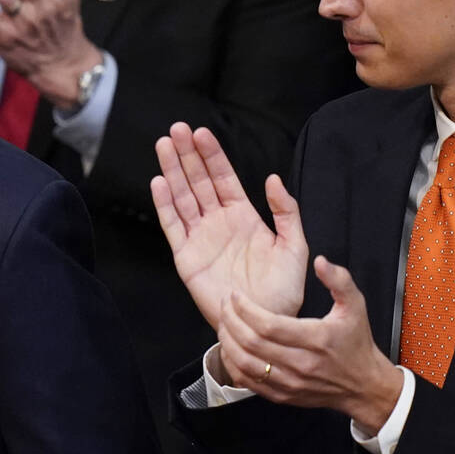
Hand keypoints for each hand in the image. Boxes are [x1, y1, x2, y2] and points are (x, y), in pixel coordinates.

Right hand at [150, 122, 307, 336]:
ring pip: (182, 197)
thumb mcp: (294, 246)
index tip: (201, 133)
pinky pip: (173, 226)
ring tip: (164, 145)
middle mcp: (218, 223)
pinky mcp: (186, 257)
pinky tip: (159, 182)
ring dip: (173, 171)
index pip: (224, 178)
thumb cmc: (283, 290)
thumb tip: (272, 179)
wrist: (265, 324)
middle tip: (177, 129)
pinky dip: (165, 204)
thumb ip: (286, 211)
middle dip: (187, 154)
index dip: (212, 155)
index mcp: (243, 216)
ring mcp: (200, 238)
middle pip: (198, 181)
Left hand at [216, 256, 403, 432]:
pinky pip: (248, 381)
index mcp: (316, 339)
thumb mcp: (355, 306)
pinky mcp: (283, 395)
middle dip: (231, 321)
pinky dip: (233, 364)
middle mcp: (301, 364)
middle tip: (225, 305)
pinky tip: (230, 348)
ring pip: (245, 364)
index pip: (269, 325)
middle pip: (252, 343)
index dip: (245, 309)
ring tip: (224, 323)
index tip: (235, 295)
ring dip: (227, 342)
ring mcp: (290, 383)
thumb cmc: (356, 344)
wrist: (364, 386)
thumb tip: (320, 262)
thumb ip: (339, 280)